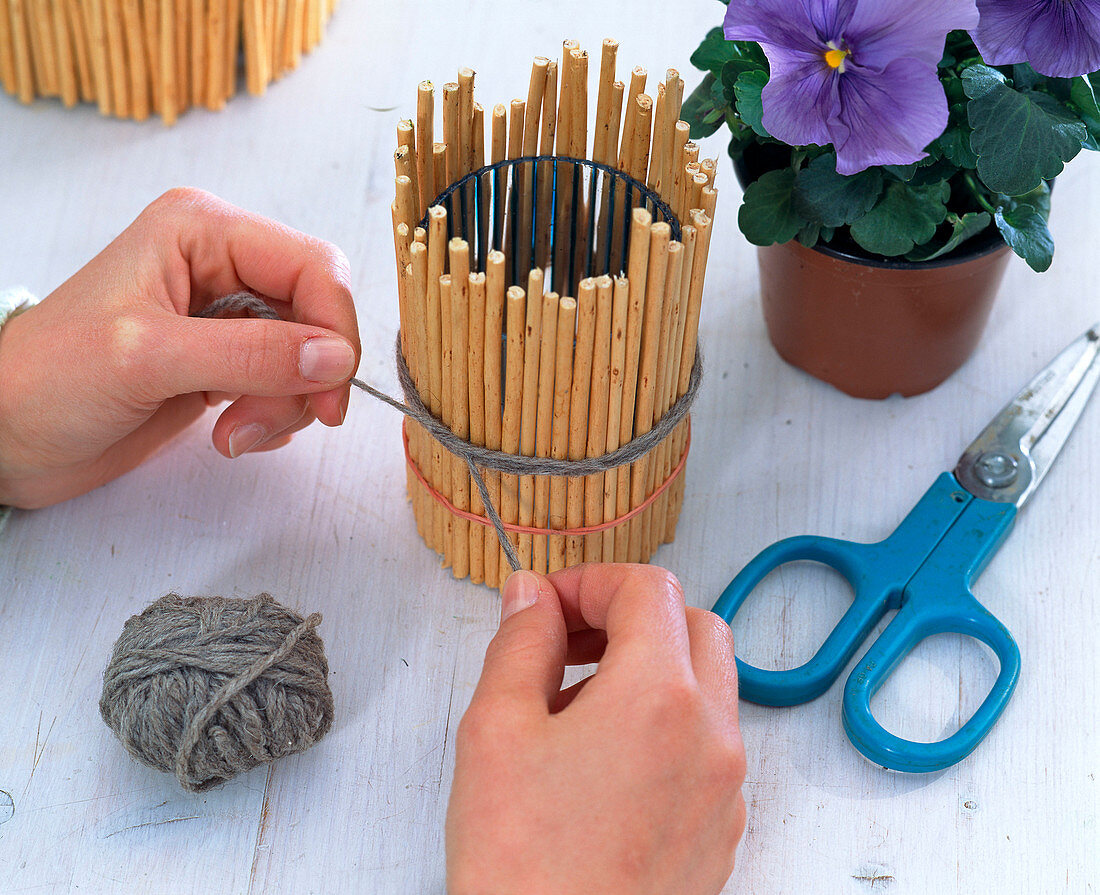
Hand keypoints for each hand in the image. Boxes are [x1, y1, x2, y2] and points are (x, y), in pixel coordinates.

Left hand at [0, 188, 359, 507]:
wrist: (6, 435)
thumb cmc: (49, 379)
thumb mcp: (149, 357)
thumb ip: (250, 354)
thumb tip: (335, 358)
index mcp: (203, 231)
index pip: (313, 265)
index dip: (334, 327)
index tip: (330, 392)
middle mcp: (222, 265)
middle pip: (317, 313)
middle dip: (307, 376)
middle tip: (272, 421)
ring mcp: (226, 315)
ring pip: (309, 356)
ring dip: (286, 405)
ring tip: (235, 434)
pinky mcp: (226, 361)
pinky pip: (286, 384)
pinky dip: (274, 416)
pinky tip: (231, 434)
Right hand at [447, 564, 746, 894]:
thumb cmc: (523, 868)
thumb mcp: (495, 729)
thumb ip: (521, 642)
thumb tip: (533, 596)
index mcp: (658, 697)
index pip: (646, 589)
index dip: (589, 581)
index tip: (546, 605)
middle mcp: (710, 735)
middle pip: (693, 625)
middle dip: (630, 616)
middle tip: (568, 641)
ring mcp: (724, 786)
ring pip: (706, 685)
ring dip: (649, 668)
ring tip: (573, 708)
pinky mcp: (719, 828)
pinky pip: (707, 744)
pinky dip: (665, 724)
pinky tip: (602, 762)